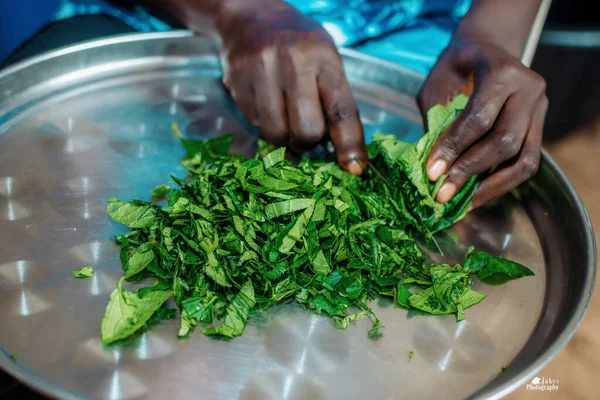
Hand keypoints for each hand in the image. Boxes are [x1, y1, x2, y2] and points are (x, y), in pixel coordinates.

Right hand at [216, 0, 366, 173]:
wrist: (251, 16)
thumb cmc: (298, 45)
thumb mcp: (325, 62)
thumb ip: (334, 103)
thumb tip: (344, 155)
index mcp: (323, 58)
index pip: (341, 110)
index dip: (349, 144)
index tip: (354, 169)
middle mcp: (293, 62)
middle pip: (306, 130)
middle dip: (308, 142)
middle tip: (306, 135)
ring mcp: (261, 70)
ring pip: (276, 134)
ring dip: (284, 137)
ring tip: (285, 118)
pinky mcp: (236, 80)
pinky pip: (254, 124)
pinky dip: (263, 124)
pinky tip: (266, 104)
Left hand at [417, 36, 547, 207]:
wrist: (487, 50)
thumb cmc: (455, 67)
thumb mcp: (437, 85)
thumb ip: (436, 120)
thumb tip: (432, 166)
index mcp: (501, 71)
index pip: (479, 117)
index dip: (454, 148)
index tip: (431, 173)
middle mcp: (529, 89)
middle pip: (505, 141)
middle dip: (470, 171)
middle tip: (442, 193)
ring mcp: (540, 110)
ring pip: (524, 159)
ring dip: (491, 186)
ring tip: (462, 203)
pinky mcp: (540, 128)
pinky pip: (527, 164)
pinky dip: (501, 184)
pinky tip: (476, 196)